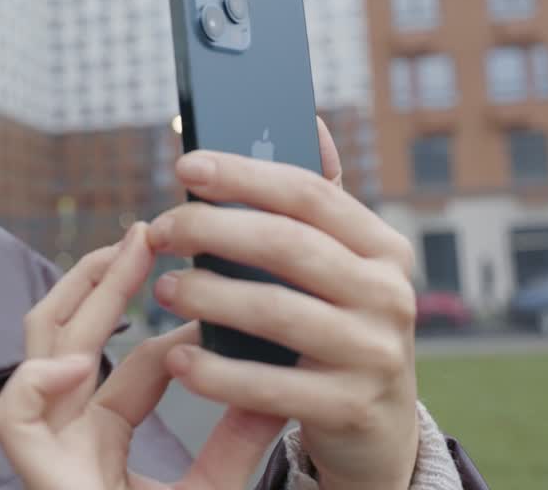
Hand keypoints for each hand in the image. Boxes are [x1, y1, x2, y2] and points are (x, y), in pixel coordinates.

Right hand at [0, 223, 287, 489]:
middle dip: (106, 280)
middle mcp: (68, 435)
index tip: (202, 293)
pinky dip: (39, 384)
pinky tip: (82, 363)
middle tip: (150, 232)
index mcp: (103, 438)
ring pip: (39, 353)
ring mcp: (48, 450)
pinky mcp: (37, 474)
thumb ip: (237, 440)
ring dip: (79, 299)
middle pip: (71, 335)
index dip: (158, 322)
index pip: (123, 363)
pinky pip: (16, 419)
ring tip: (125, 253)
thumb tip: (273, 381)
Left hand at [145, 117, 420, 489]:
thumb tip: (307, 119)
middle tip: (159, 229)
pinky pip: (269, 386)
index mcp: (382, 247)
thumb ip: (318, 204)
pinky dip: (217, 372)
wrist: (379, 429)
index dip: (243, 174)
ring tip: (162, 288)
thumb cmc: (340, 327)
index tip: (185, 165)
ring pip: (275, 312)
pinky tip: (178, 360)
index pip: (308, 194)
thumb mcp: (344, 267)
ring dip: (207, 295)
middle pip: (287, 245)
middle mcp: (388, 294)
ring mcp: (374, 354)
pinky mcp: (349, 408)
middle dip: (211, 229)